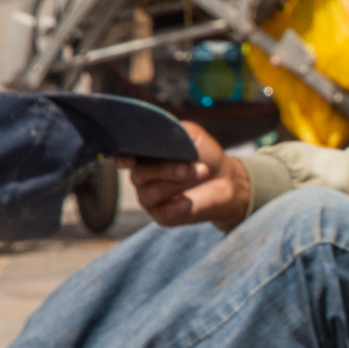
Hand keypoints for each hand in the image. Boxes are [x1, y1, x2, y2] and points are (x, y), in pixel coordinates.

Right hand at [124, 121, 249, 230]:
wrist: (226, 179)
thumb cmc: (204, 155)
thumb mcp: (190, 135)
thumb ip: (171, 132)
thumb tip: (154, 134)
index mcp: (144, 156)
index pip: (122, 157)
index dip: (123, 158)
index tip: (131, 159)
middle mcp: (142, 177)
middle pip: (139, 174)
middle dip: (166, 169)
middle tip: (191, 166)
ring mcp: (150, 198)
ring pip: (151, 193)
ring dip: (178, 183)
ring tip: (201, 173)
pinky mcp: (162, 215)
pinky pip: (162, 212)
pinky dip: (177, 205)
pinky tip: (188, 200)